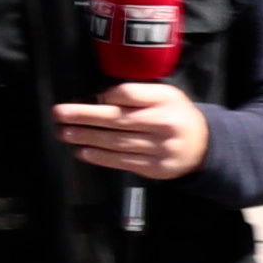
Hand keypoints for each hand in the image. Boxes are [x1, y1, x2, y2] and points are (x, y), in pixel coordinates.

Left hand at [57, 82, 208, 182]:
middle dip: (85, 116)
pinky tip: (82, 152)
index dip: (109, 96)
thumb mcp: (164, 95)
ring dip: (87, 137)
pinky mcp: (153, 168)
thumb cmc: (175, 115)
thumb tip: (100, 98)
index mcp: (166, 100)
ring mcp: (159, 149)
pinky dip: (99, 157)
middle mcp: (163, 124)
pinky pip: (122, 161)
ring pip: (116, 142)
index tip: (92, 98)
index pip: (131, 95)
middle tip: (59, 114)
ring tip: (64, 133)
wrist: (202, 146)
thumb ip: (136, 94)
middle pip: (118, 119)